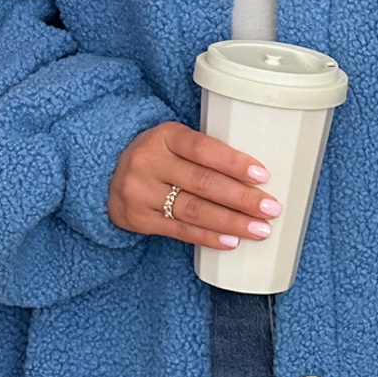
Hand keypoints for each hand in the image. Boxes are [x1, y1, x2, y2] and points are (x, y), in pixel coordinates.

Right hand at [108, 122, 279, 249]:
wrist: (106, 173)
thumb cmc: (157, 155)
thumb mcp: (173, 141)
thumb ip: (204, 152)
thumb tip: (257, 177)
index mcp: (164, 136)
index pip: (202, 148)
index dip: (233, 162)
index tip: (262, 175)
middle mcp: (149, 162)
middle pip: (202, 183)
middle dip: (241, 198)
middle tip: (271, 208)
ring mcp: (140, 192)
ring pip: (194, 210)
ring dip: (231, 222)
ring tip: (259, 229)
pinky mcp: (138, 218)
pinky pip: (179, 231)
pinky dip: (208, 237)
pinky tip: (231, 241)